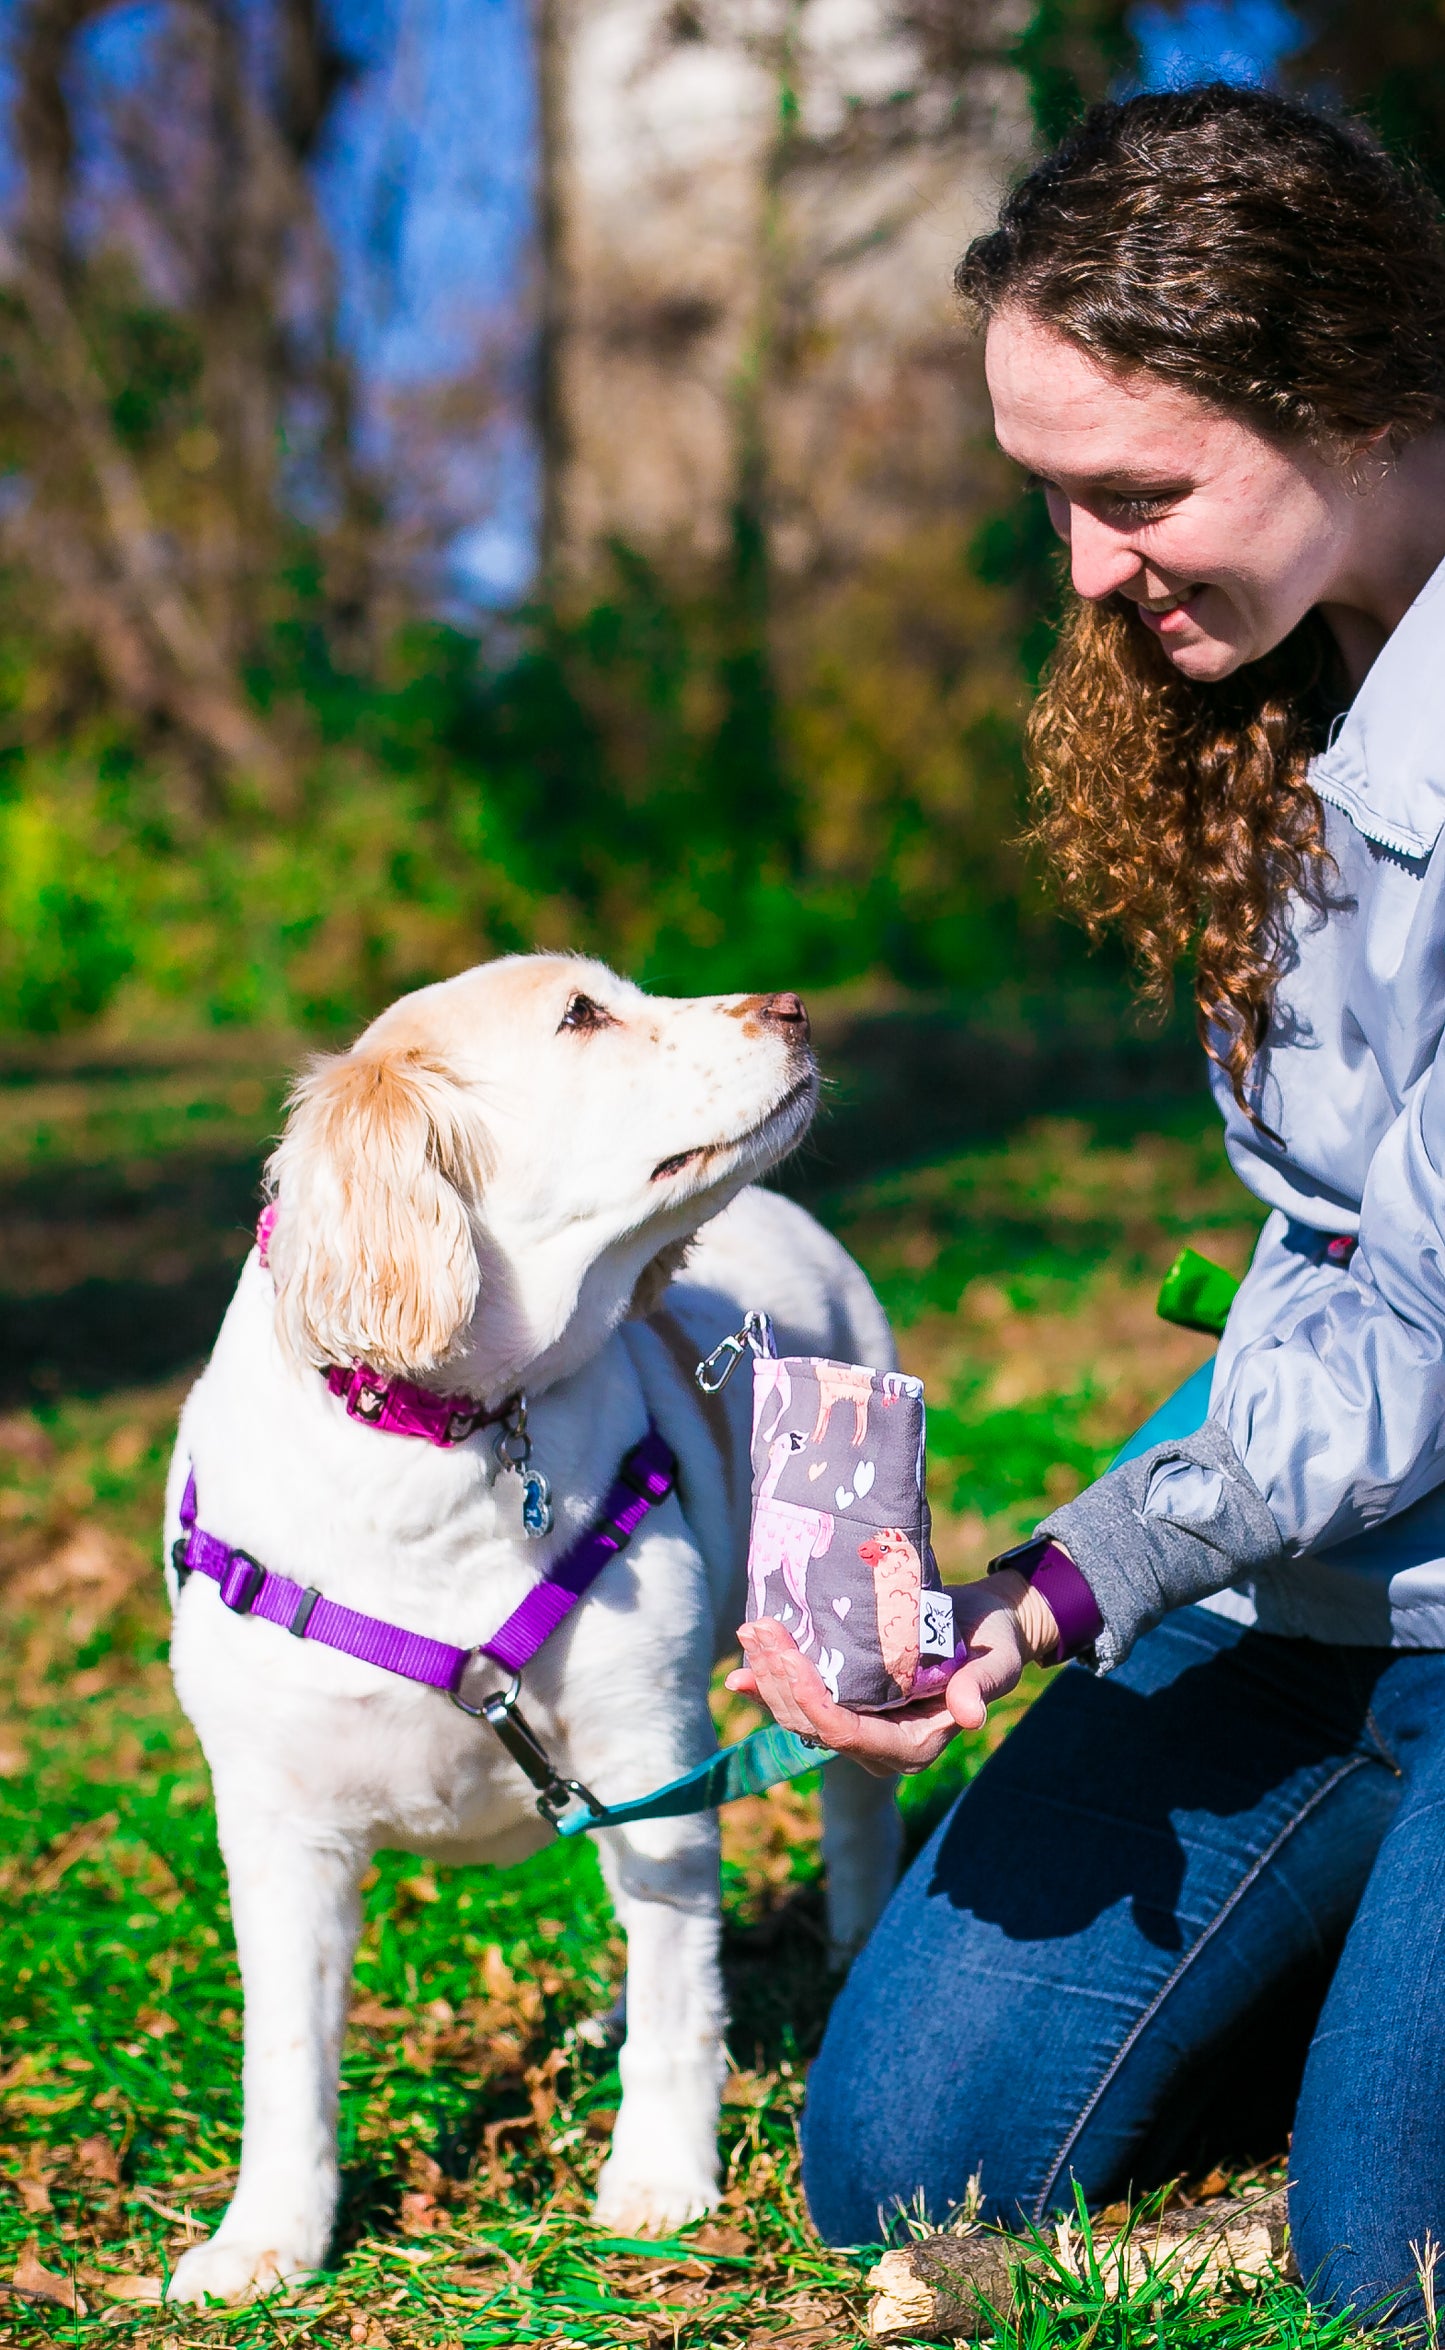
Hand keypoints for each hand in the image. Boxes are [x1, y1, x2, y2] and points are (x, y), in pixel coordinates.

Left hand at [726, 1570, 1059, 1776]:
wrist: (987, 1630)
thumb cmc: (995, 1645)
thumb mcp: (995, 1664)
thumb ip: (978, 1689)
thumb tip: (969, 1717)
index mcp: (911, 1746)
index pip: (848, 1735)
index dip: (813, 1704)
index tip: (789, 1663)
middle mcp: (877, 1745)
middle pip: (813, 1725)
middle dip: (779, 1681)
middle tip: (759, 1630)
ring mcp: (859, 1726)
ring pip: (799, 1716)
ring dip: (768, 1677)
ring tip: (750, 1633)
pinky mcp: (848, 1703)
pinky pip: (801, 1705)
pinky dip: (769, 1689)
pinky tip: (738, 1676)